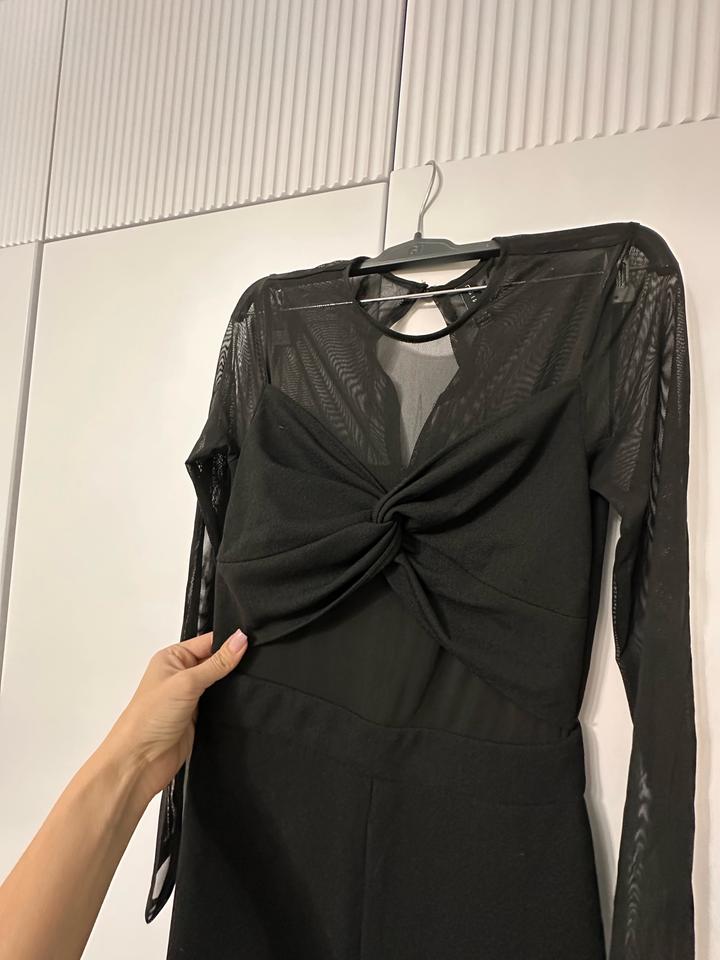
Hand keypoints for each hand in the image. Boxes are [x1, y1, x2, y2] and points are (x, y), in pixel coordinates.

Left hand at [102, 628, 248, 805]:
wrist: (140, 761)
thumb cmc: (147, 719)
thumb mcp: (186, 682)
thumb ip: (217, 663)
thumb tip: (240, 640)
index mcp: (172, 658)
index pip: (208, 641)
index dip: (229, 641)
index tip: (251, 642)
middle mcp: (181, 675)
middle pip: (216, 660)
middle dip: (233, 662)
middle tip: (255, 661)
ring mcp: (190, 696)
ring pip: (220, 683)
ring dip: (231, 684)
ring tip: (250, 681)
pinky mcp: (198, 716)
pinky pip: (220, 703)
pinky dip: (230, 702)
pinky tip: (241, 700)